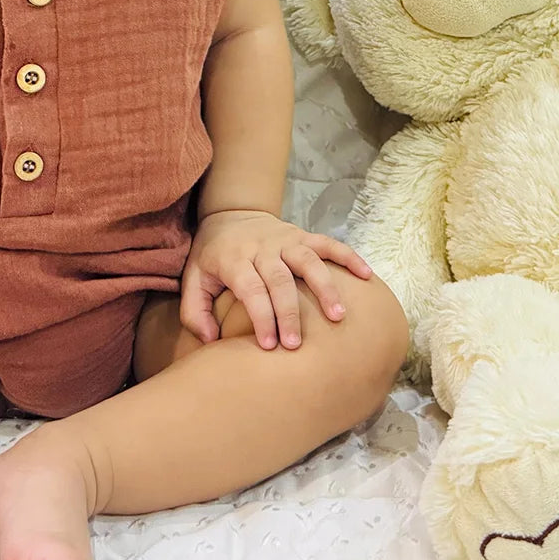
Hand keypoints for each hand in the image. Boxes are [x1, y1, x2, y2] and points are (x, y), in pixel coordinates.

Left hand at [181, 210, 371, 350]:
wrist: (231, 214)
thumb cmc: (213, 256)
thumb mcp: (193, 279)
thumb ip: (194, 311)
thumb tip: (210, 341)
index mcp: (234, 260)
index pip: (251, 289)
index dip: (261, 317)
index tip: (270, 345)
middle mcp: (261, 248)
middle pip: (280, 280)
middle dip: (289, 313)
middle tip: (296, 345)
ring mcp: (285, 240)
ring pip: (308, 261)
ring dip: (324, 287)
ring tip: (338, 316)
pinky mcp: (303, 235)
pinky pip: (329, 243)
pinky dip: (348, 257)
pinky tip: (366, 276)